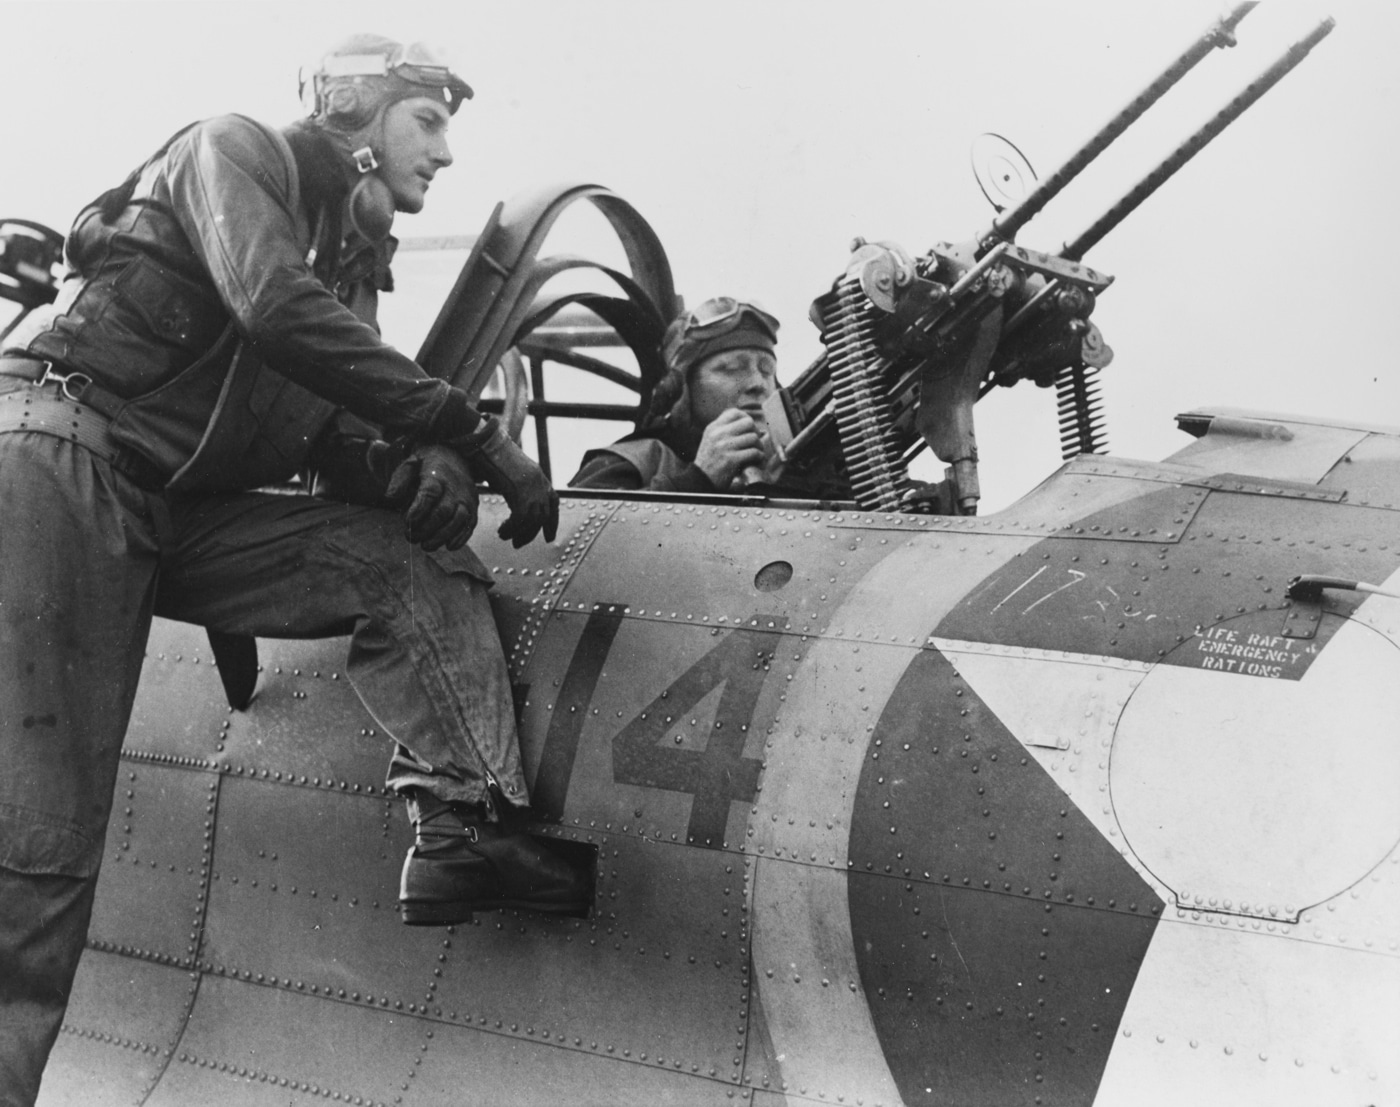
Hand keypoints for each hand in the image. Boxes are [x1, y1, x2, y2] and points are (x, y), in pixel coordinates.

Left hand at [385, 445, 478, 550]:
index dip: (419, 509)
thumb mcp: (409, 465)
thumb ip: (399, 480)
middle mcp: (455, 487)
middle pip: (444, 511)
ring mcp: (467, 499)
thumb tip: (390, 498)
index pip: (430, 493)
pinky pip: (470, 526)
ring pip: (459, 520)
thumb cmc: (426, 466)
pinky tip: (448, 546)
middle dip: (426, 528)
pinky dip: (460, 538)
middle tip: (411, 537)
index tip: (407, 521)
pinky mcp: (473, 510)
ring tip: (426, 545)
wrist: (454, 459)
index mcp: (437, 474)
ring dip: (442, 537)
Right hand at [451, 417, 559, 547]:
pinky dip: (511, 528)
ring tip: (505, 537)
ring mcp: (532, 487)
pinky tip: (502, 531)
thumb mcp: (510, 471)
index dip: (552, 522)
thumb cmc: (492, 454)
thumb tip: (515, 500)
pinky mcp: (521, 492)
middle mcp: (540, 483)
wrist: (486, 442)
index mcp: (539, 477)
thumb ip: (517, 486)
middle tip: (518, 543)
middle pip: (543, 516)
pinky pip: (520, 519)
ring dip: (519, 533)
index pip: (554, 503)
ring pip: (532, 520)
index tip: (549, 537)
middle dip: (532, 533)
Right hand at [693, 408, 766, 488]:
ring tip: (756, 452)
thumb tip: (747, 422)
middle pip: (748, 422)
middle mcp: (718, 434)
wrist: (700, 480)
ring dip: (759, 446)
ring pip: (753, 437)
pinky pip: (754, 452)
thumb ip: (723, 429)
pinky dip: (759, 456)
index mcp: (713, 428)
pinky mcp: (731, 460)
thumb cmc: (709, 461)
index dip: (745, 418)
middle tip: (754, 441)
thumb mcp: (710, 439)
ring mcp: (725, 447)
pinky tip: (755, 460)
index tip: (748, 428)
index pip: (734, 412)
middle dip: (755, 431)